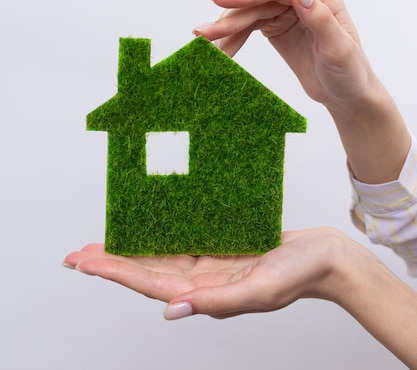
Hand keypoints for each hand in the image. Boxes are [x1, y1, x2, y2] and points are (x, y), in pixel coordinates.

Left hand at [63, 228, 341, 319]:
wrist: (324, 258)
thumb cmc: (299, 274)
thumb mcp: (261, 290)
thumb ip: (218, 302)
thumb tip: (171, 311)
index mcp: (208, 293)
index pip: (150, 284)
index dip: (116, 273)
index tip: (86, 263)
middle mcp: (202, 280)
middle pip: (146, 272)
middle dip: (110, 264)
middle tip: (76, 255)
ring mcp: (210, 265)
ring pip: (159, 258)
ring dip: (128, 252)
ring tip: (99, 245)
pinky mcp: (220, 249)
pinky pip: (182, 243)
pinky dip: (158, 238)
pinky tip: (145, 231)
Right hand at [193, 0, 409, 182]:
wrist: (347, 95)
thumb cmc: (349, 73)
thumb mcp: (338, 49)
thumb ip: (320, 19)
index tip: (221, 1)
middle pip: (259, 1)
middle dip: (230, 16)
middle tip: (202, 32)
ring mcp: (288, 12)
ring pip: (250, 14)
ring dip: (226, 28)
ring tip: (203, 42)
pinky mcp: (277, 26)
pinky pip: (249, 27)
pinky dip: (233, 38)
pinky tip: (219, 49)